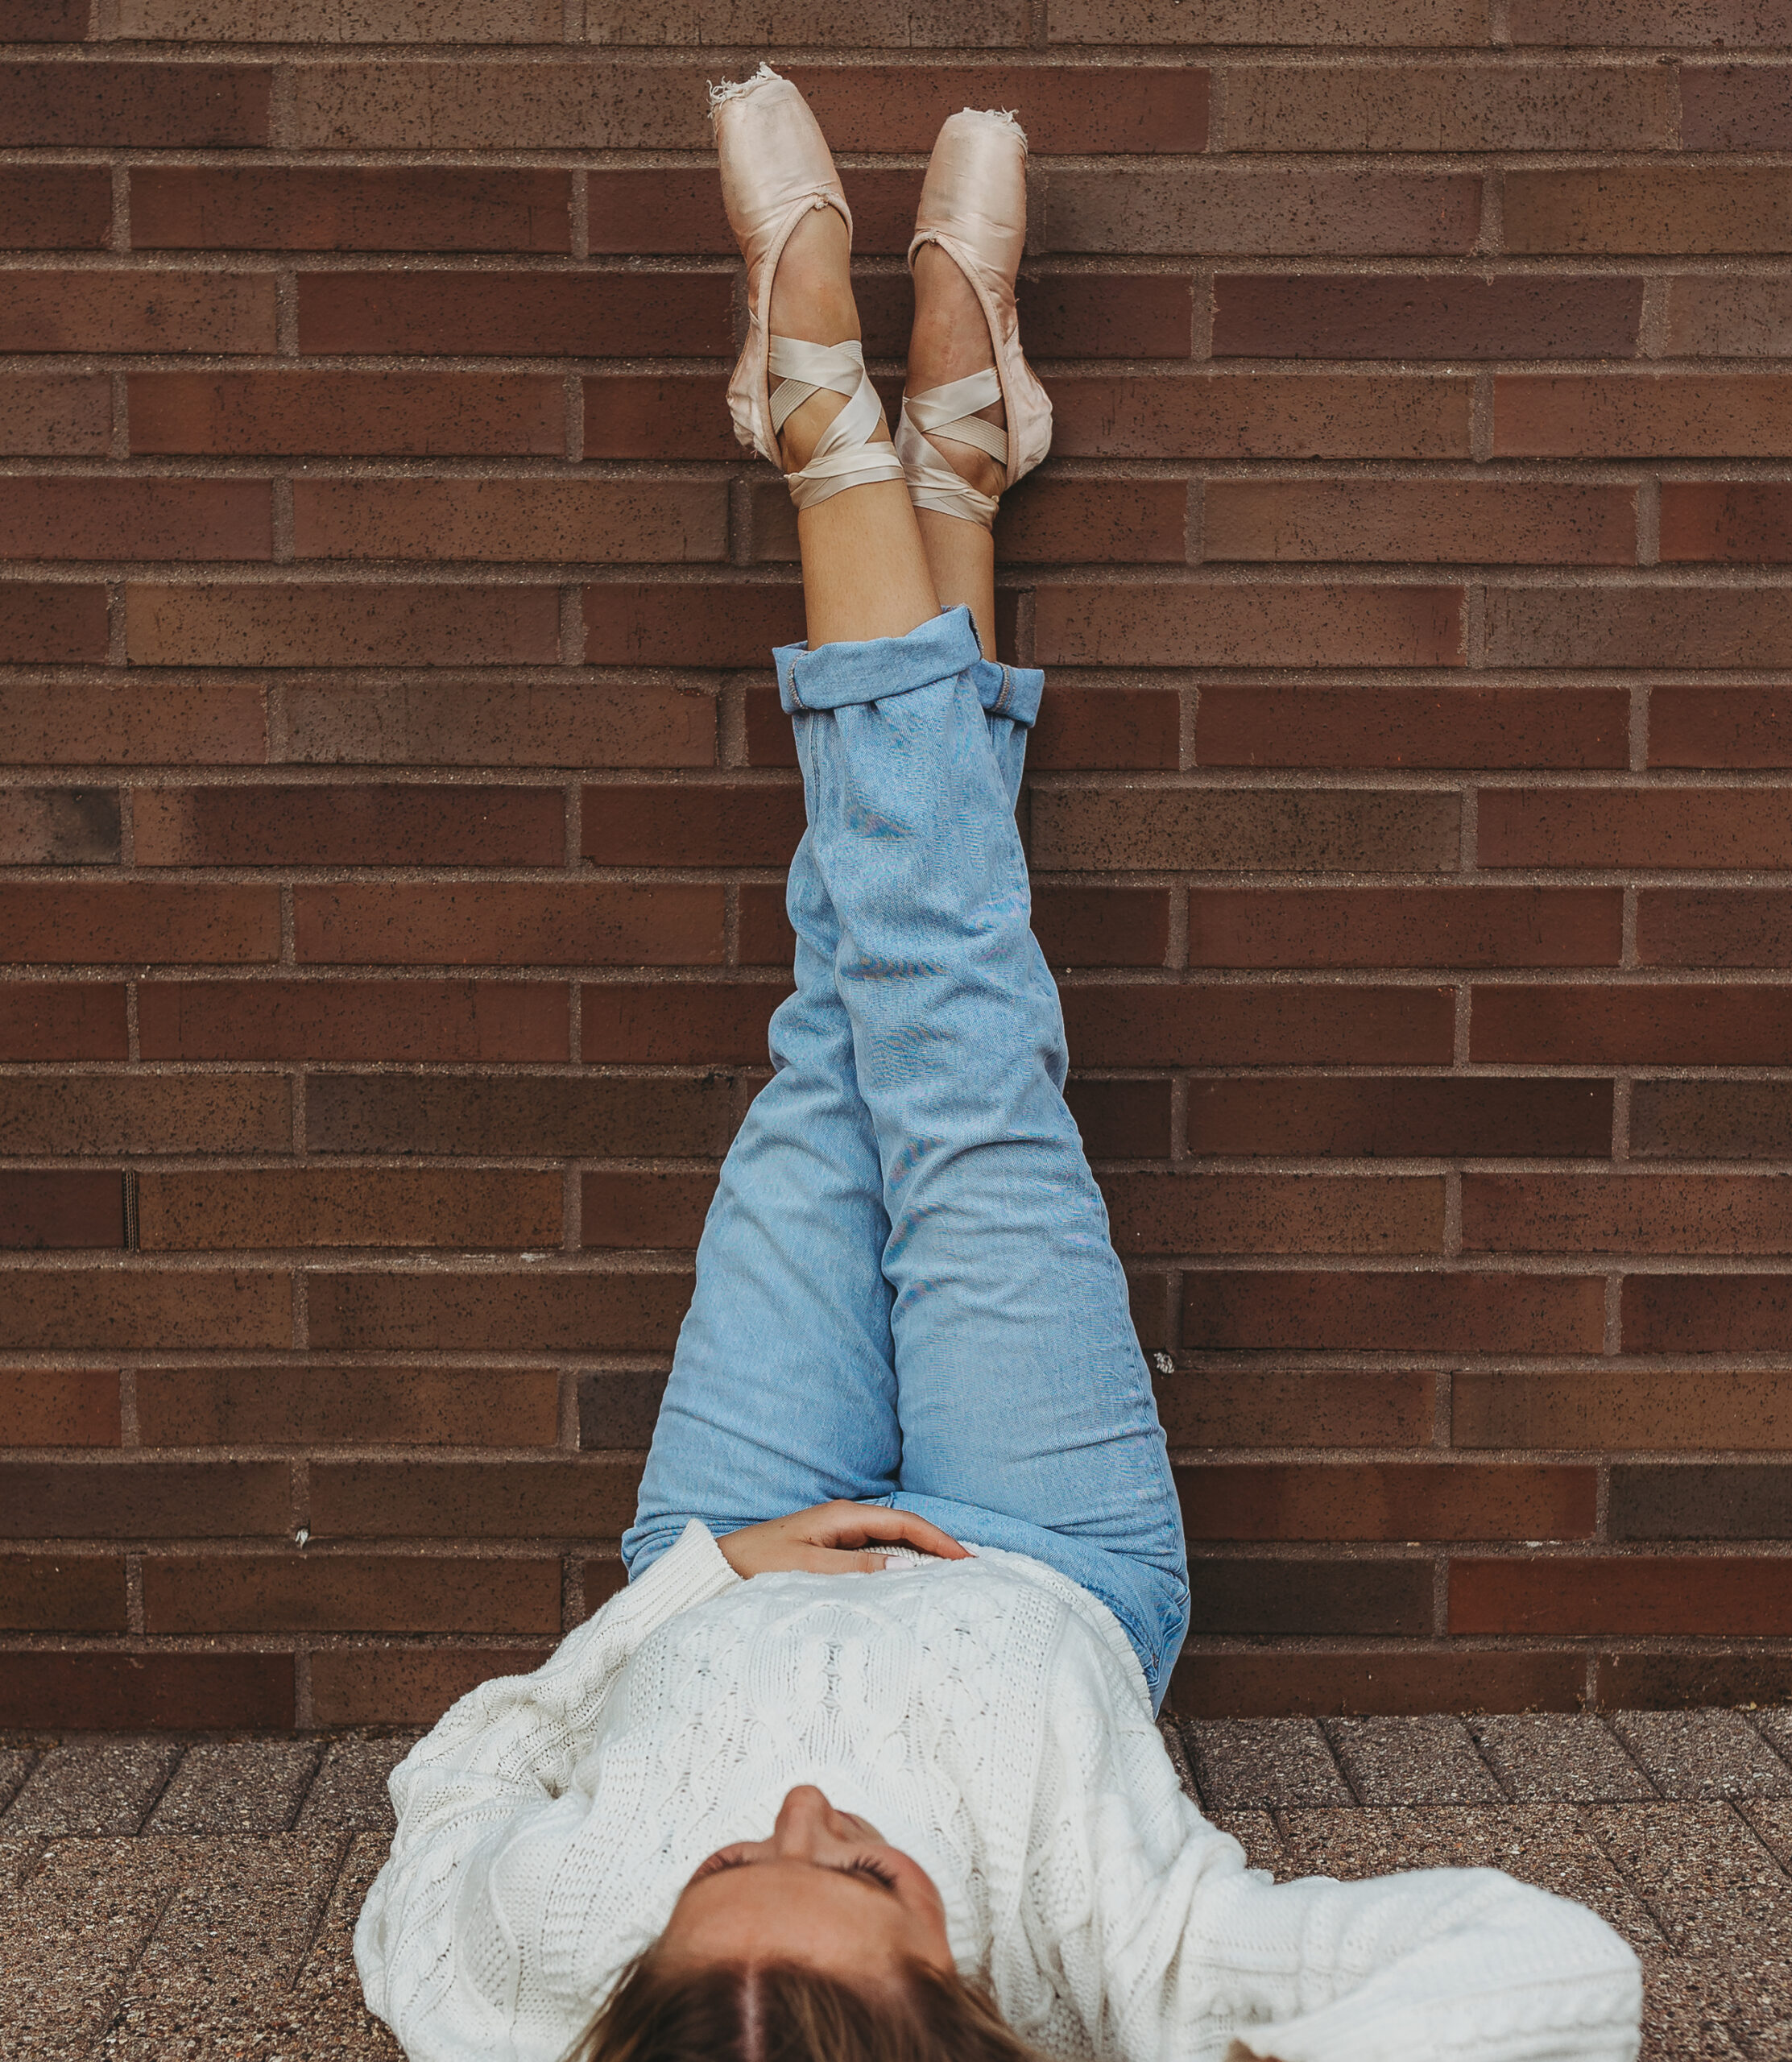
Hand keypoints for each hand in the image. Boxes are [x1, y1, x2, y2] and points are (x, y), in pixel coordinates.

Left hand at [717, 1501, 969, 1578]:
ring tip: (950, 1574)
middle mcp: (843, 1519)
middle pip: (903, 1528)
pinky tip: (910, 1578)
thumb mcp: (808, 1568)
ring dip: (921, 1553)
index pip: (904, 1523)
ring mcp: (837, 1533)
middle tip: (970, 1567)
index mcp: (842, 1515)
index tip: (967, 1558)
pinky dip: (899, 1562)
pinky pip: (875, 1552)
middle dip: (938, 1544)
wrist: (719, 1569)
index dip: (939, 1538)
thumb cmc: (757, 1566)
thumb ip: (856, 1567)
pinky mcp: (829, 1549)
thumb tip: (905, 1566)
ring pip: (891, 1540)